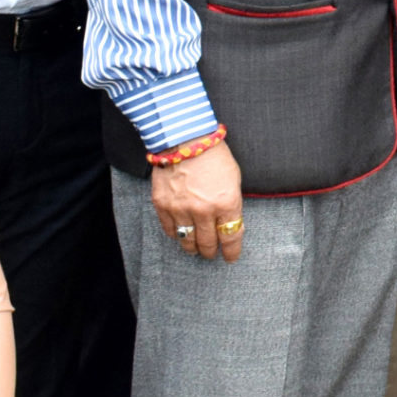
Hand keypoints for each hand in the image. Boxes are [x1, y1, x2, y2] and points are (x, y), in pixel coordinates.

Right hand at [152, 137, 244, 261]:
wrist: (184, 139)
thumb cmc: (214, 155)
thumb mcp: (233, 179)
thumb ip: (231, 203)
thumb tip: (228, 223)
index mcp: (226, 202)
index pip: (231, 237)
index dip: (231, 251)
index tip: (231, 257)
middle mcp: (204, 210)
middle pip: (208, 243)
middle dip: (211, 251)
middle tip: (211, 253)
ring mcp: (181, 209)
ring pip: (187, 241)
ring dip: (193, 248)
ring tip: (195, 249)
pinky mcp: (162, 205)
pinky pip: (170, 230)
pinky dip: (176, 235)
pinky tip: (180, 234)